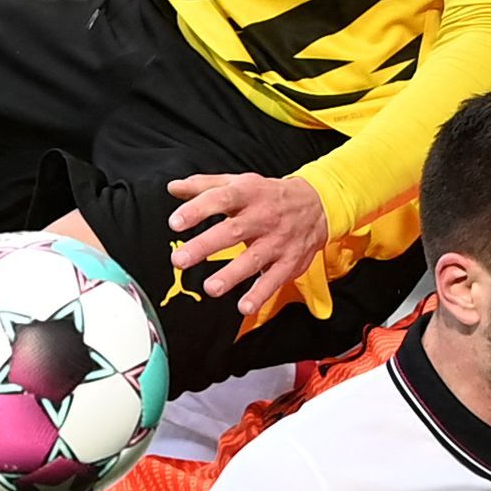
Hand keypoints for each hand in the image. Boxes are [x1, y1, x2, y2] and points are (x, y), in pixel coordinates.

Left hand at [168, 172, 333, 321]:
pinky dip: (260, 295)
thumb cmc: (268, 195)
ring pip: (253, 259)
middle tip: (180, 260)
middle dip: (205, 246)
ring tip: (211, 288)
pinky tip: (244, 307)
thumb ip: (205, 186)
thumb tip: (173, 188)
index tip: (175, 223)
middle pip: (232, 231)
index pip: (220, 199)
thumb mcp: (240, 183)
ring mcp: (277, 241)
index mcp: (248, 193)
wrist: (317, 205)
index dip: (197, 210)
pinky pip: (273, 280)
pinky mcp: (288, 262)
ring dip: (231, 275)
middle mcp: (263, 217)